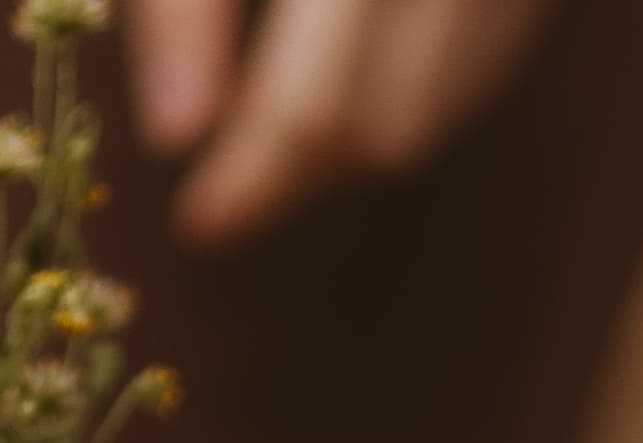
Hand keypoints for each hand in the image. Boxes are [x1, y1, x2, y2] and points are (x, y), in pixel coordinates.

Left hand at [129, 0, 558, 240]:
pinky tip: (349, 60)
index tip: (200, 221)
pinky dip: (401, 87)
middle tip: (229, 174)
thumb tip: (175, 138)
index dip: (251, 178)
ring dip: (347, 135)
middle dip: (297, 166)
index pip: (315, 112)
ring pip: (427, 112)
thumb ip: (185, 10)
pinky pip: (467, 71)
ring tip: (277, 108)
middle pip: (382, 129)